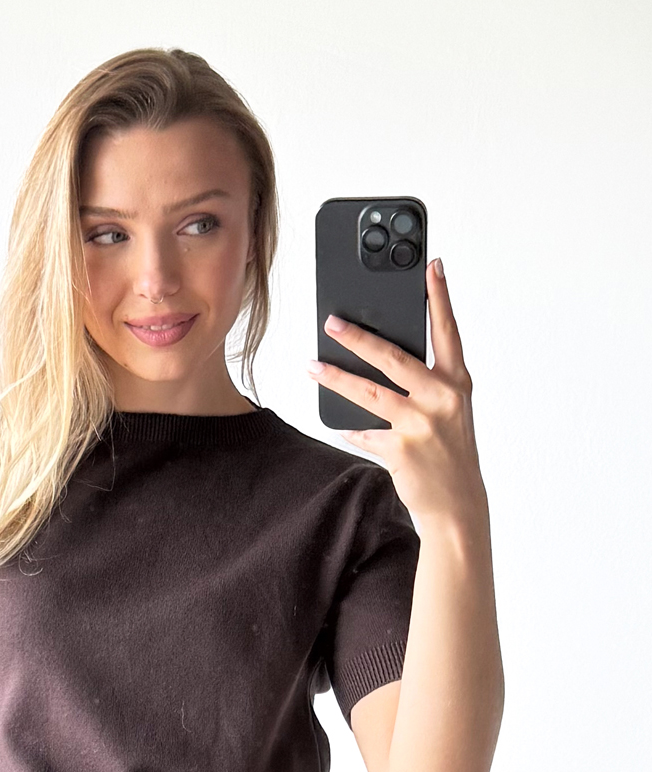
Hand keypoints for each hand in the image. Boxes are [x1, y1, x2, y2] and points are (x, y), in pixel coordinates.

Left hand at [307, 258, 485, 526]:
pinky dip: (351, 428)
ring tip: (312, 366)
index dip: (439, 297)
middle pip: (393, 356)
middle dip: (358, 336)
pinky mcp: (401, 449)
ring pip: (368, 392)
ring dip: (336, 377)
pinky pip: (364, 432)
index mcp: (456, 383)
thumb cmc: (450, 454)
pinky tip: (338, 423)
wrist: (458, 505)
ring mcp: (421, 423)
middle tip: (332, 321)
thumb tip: (382, 359)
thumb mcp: (449, 412)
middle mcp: (442, 398)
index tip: (431, 266)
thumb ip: (426, 384)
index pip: (447, 331)